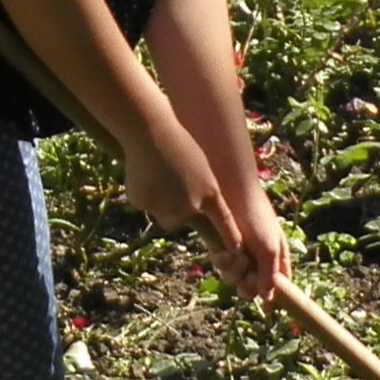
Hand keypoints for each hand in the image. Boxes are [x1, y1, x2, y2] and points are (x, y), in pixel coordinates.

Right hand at [113, 117, 230, 247]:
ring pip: (164, 215)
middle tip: (177, 201)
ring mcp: (165, 208)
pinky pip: (146, 204)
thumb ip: (200, 192)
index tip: (235, 248)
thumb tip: (194, 212)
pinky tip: (144, 173)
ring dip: (161, 204)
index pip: (223, 222)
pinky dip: (145, 194)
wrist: (149, 131)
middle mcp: (189, 206)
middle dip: (181, 215)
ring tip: (158, 174)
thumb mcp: (199, 166)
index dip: (229, 236)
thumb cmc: (178, 140)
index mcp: (209, 194)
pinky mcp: (144, 205)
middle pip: (184, 221)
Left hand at [202, 189, 292, 298]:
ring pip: (235, 279)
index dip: (275, 298)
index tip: (269, 310)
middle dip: (248, 284)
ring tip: (236, 254)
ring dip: (235, 271)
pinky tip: (224, 250)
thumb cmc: (257, 218)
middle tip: (247, 273)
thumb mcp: (270, 248)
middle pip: (253, 288)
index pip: (279, 285)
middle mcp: (258, 258)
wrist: (232, 192)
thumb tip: (269, 299)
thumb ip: (270, 275)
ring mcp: (240, 254)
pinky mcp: (222, 249)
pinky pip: (222, 267)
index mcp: (277, 257)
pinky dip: (223, 262)